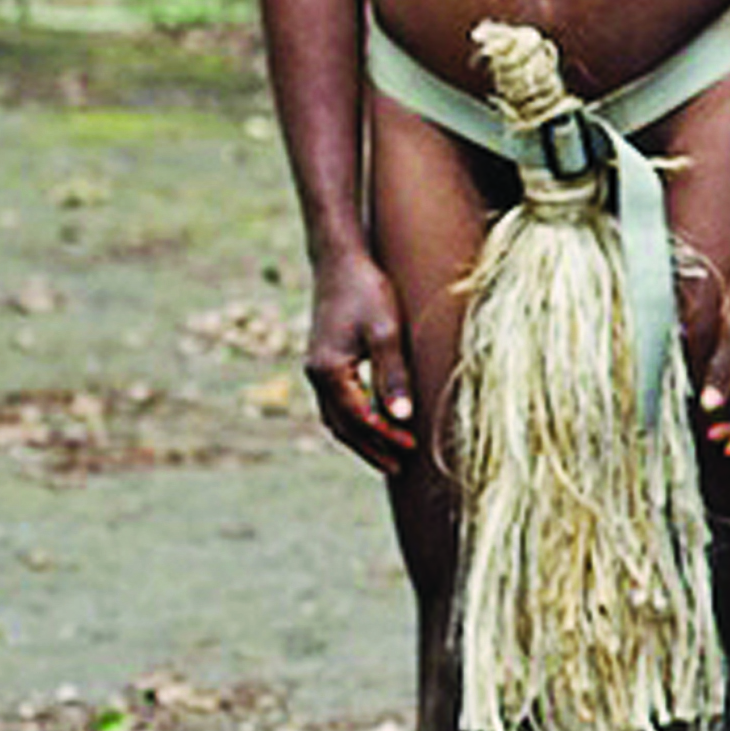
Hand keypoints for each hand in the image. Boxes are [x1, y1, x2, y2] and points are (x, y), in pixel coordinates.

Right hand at [304, 251, 421, 470]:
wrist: (340, 262)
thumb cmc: (367, 291)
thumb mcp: (386, 330)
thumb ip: (393, 373)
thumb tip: (402, 417)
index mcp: (329, 371)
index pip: (359, 418)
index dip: (386, 437)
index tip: (413, 448)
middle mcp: (316, 375)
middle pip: (343, 425)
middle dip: (371, 448)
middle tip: (400, 468)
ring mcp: (316, 370)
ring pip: (335, 417)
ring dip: (360, 439)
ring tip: (388, 456)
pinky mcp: (323, 363)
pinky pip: (336, 404)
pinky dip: (353, 421)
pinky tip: (374, 424)